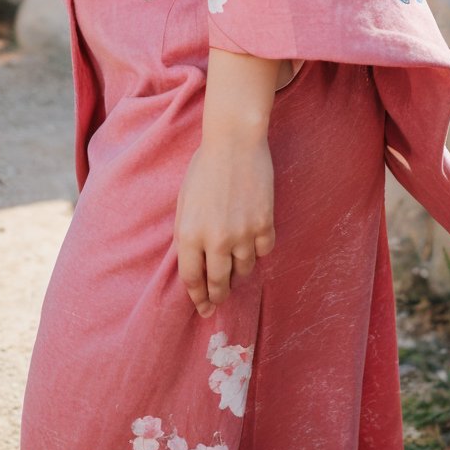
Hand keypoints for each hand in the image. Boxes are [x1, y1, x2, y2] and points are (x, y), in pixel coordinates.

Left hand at [174, 133, 274, 317]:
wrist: (234, 142)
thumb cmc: (204, 167)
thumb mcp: (184, 202)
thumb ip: (187, 235)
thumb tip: (195, 265)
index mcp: (188, 234)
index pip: (192, 279)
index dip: (197, 296)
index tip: (202, 307)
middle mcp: (215, 240)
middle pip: (218, 283)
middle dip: (218, 295)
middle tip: (218, 300)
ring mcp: (242, 234)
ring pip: (244, 270)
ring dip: (239, 271)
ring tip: (236, 265)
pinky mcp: (265, 225)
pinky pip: (263, 252)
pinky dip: (258, 250)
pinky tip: (253, 241)